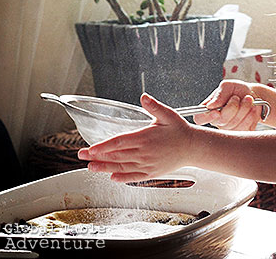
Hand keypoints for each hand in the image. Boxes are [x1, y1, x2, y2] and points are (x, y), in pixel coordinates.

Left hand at [77, 93, 193, 182]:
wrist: (193, 147)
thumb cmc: (180, 130)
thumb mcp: (168, 115)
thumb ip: (154, 106)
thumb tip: (144, 97)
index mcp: (145, 138)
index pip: (119, 143)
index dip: (103, 147)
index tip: (90, 148)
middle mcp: (144, 153)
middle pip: (116, 156)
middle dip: (97, 156)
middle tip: (81, 155)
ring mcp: (148, 164)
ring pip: (122, 167)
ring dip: (105, 167)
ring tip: (90, 167)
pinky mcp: (152, 173)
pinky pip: (134, 177)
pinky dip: (122, 178)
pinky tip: (112, 177)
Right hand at [193, 79, 261, 130]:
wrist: (252, 95)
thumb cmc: (236, 90)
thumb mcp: (227, 86)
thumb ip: (219, 95)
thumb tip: (210, 105)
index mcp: (209, 109)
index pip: (199, 118)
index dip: (206, 117)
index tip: (217, 112)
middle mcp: (217, 120)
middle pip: (222, 120)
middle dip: (233, 107)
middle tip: (237, 97)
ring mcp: (229, 128)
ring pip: (236, 124)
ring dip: (245, 108)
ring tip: (248, 99)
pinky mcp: (241, 132)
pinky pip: (246, 127)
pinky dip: (252, 114)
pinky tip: (253, 107)